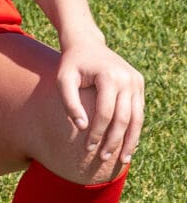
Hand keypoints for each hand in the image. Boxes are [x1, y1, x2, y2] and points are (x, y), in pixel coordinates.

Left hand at [57, 31, 145, 182]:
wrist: (86, 42)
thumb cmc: (71, 63)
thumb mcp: (62, 78)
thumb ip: (69, 102)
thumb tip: (83, 127)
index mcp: (110, 76)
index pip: (105, 113)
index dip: (97, 132)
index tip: (88, 147)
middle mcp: (128, 79)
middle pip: (124, 118)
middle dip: (114, 140)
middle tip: (103, 157)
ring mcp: (136, 82)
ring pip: (137, 119)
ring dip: (129, 141)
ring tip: (122, 159)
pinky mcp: (139, 85)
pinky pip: (139, 113)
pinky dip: (134, 130)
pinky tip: (128, 145)